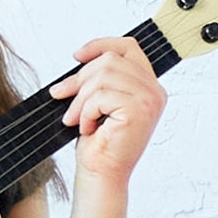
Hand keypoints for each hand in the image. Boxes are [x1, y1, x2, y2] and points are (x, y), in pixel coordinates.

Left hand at [61, 34, 167, 187]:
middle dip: (79, 79)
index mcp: (149, 86)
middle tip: (62, 97)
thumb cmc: (100, 142)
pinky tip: (88, 127)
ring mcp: (150, 100)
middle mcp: (155, 91)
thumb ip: (101, 78)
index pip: (129, 47)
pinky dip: (86, 112)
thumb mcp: (100, 101)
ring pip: (103, 76)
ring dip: (80, 99)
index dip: (101, 45)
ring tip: (76, 118)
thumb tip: (79, 57)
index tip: (76, 56)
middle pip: (109, 60)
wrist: (102, 172)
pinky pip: (101, 96)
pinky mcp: (139, 110)